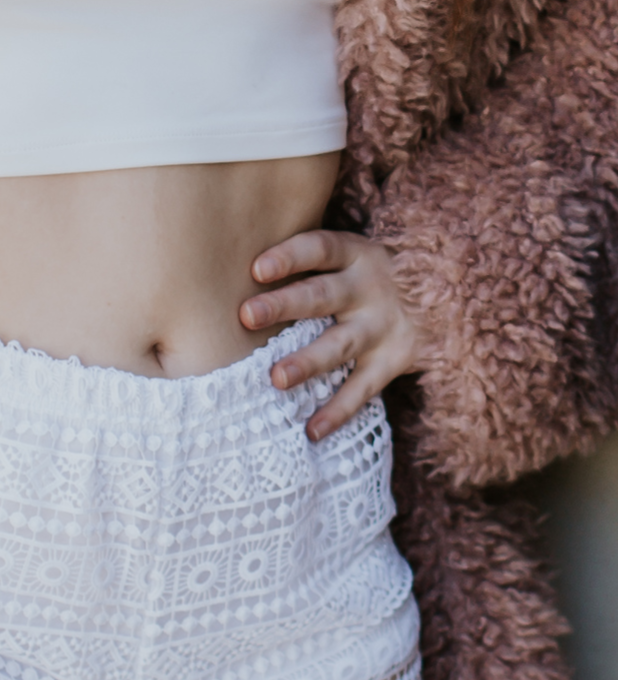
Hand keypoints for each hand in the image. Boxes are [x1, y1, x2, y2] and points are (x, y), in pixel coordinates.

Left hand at [239, 230, 425, 441]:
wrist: (448, 292)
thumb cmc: (369, 272)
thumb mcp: (350, 255)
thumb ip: (308, 260)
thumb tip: (231, 263)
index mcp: (354, 255)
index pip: (320, 249)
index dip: (290, 257)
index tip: (257, 269)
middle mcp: (369, 288)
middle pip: (322, 296)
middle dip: (284, 305)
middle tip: (246, 316)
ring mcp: (383, 326)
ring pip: (340, 345)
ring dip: (308, 362)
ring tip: (276, 379)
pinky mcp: (395, 360)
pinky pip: (363, 389)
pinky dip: (339, 411)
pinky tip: (312, 430)